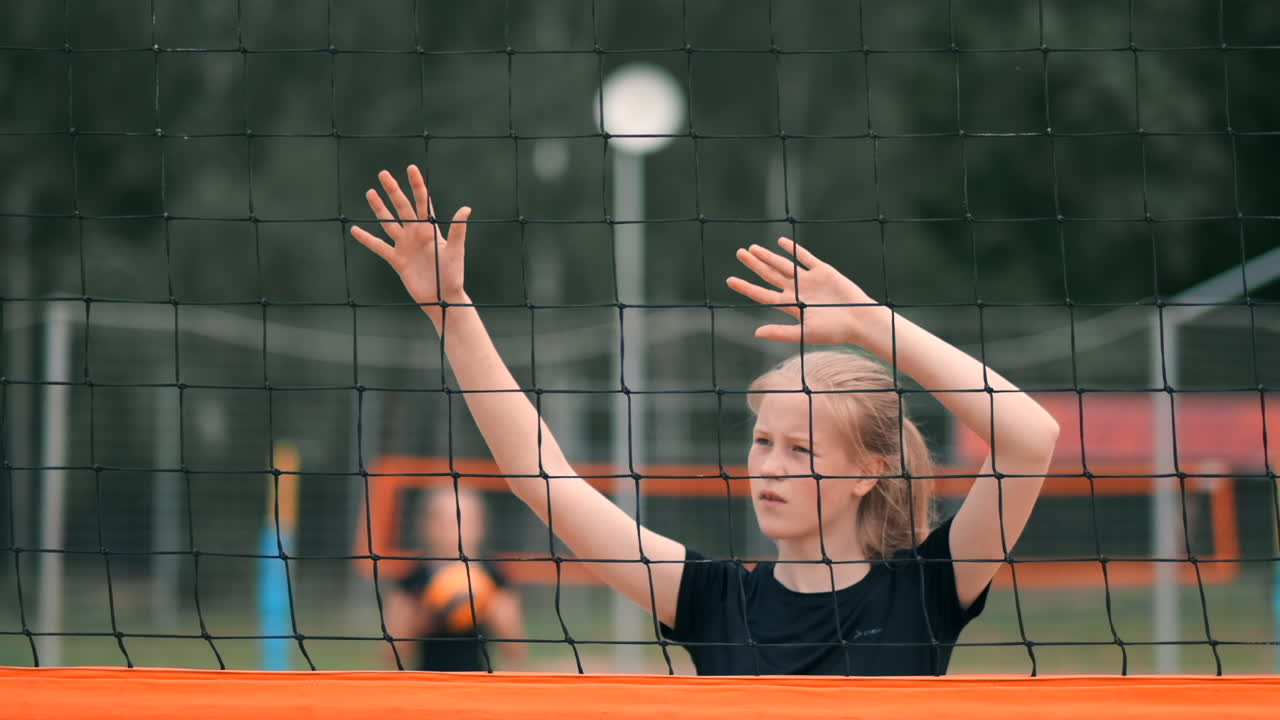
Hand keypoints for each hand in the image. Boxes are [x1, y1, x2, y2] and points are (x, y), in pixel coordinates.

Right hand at [350, 165, 470, 315]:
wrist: (443, 297)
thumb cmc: (453, 274)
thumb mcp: (455, 250)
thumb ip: (458, 229)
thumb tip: (466, 208)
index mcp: (430, 229)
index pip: (422, 202)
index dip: (417, 185)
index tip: (411, 168)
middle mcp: (416, 234)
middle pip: (402, 207)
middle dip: (393, 190)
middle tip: (383, 174)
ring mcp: (405, 245)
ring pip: (389, 222)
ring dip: (379, 208)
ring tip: (370, 192)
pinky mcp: (397, 260)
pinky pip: (379, 247)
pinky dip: (367, 239)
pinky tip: (356, 230)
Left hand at [726, 238, 887, 345]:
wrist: (861, 319)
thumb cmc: (834, 331)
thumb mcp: (805, 333)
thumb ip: (780, 332)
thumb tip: (755, 333)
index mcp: (790, 306)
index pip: (763, 295)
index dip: (746, 287)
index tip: (730, 280)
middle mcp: (797, 291)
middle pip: (770, 275)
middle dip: (754, 264)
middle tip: (739, 253)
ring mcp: (809, 280)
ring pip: (783, 264)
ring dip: (768, 256)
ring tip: (752, 248)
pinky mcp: (823, 271)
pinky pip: (805, 257)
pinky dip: (793, 249)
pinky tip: (781, 242)